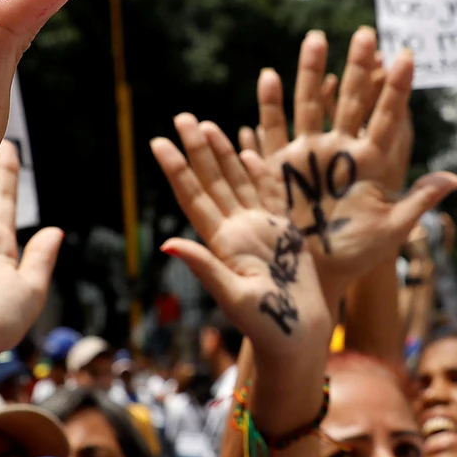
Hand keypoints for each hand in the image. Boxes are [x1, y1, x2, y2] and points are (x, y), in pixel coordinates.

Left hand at [152, 119, 331, 363]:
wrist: (298, 340)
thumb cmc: (268, 328)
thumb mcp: (235, 299)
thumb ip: (206, 268)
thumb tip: (168, 243)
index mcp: (223, 245)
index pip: (194, 198)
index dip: (177, 169)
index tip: (158, 142)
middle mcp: (236, 233)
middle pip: (212, 182)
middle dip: (196, 149)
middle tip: (181, 116)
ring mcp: (259, 232)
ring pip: (236, 183)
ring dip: (221, 155)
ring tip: (206, 125)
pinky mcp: (283, 235)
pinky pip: (268, 197)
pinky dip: (258, 173)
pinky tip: (248, 152)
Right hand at [245, 29, 456, 298]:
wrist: (319, 274)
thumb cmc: (359, 255)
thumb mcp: (394, 227)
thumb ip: (420, 199)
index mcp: (371, 162)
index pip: (387, 116)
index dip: (396, 87)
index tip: (406, 55)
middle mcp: (341, 151)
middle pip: (352, 100)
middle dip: (358, 66)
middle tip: (366, 33)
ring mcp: (311, 155)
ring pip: (311, 103)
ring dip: (312, 71)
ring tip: (316, 37)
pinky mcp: (282, 166)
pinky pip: (275, 128)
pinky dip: (271, 103)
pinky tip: (270, 76)